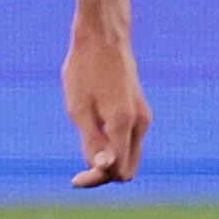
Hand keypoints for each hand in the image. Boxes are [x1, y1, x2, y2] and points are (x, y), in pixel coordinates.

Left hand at [63, 23, 147, 187]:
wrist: (103, 38)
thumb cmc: (84, 71)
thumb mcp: (79, 109)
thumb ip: (92, 141)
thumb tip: (105, 168)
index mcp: (124, 123)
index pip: (117, 171)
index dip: (96, 179)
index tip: (74, 180)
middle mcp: (141, 123)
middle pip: (128, 169)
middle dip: (105, 174)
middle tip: (78, 171)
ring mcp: (144, 117)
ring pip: (131, 157)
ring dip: (110, 161)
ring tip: (85, 148)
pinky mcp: (141, 112)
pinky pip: (131, 143)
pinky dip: (115, 149)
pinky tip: (95, 136)